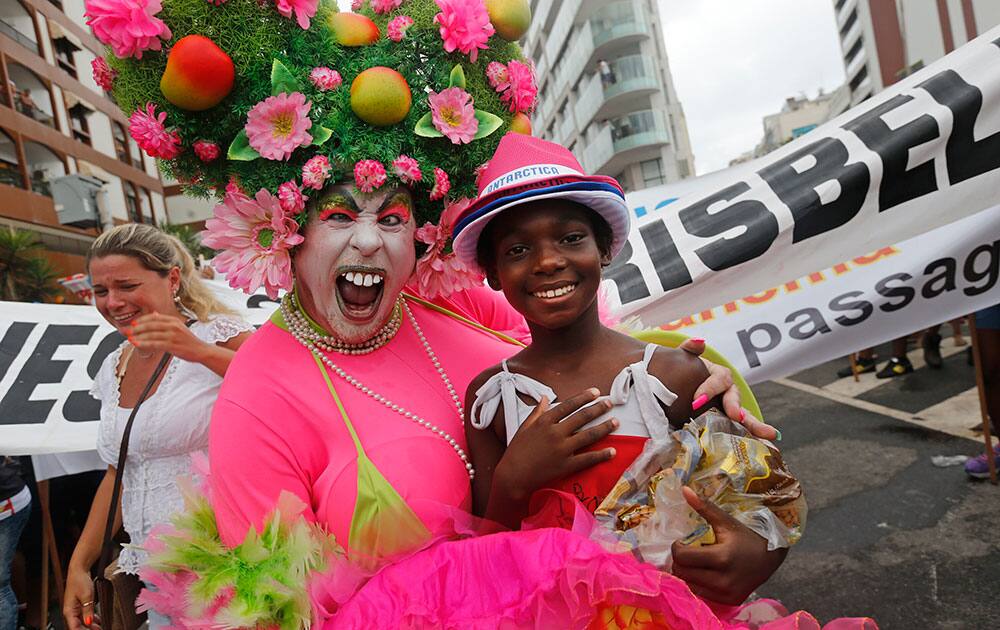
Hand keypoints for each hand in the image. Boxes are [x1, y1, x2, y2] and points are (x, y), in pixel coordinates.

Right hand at [64, 565, 99, 629]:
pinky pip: (85, 615)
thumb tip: (88, 623)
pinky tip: (98, 622)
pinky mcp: (80, 605)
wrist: (79, 570)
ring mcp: (75, 608)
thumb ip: (88, 610)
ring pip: (82, 622)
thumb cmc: (80, 580)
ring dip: (91, 626)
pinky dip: (91, 619)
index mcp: (69, 611)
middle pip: (78, 626)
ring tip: (100, 628)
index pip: (74, 628)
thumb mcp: (87, 596)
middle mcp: (71, 612)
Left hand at [129, 313, 206, 362]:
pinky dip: (144, 344)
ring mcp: (173, 336)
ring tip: (130, 339)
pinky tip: (137, 344)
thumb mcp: (178, 327)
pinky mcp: (172, 345)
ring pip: (151, 334)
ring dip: (138, 337)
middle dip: (136, 328)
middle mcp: (173, 326)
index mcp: (174, 320)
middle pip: (150, 325)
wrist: (200, 350)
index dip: (141, 320)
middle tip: (127, 331)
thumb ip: (165, 321)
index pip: (153, 318)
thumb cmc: (188, 340)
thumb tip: (153, 314)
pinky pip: (155, 344)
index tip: (133, 324)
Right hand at [494, 388, 617, 500]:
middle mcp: (555, 432)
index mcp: (545, 422)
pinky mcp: (566, 465)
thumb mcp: (524, 427)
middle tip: (610, 403)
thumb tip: (545, 398)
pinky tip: (612, 451)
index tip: (596, 392)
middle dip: (598, 408)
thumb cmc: (516, 451)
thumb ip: (537, 412)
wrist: (512, 476)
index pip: (568, 405)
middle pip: (582, 417)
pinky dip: (601, 455)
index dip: (583, 397)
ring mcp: (562, 449)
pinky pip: (587, 459)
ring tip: (616, 422)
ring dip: (604, 428)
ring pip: (588, 435)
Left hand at [670, 487, 786, 604]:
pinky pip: (701, 594)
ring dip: (687, 574)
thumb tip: (684, 489)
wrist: (771, 557)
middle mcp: (723, 580)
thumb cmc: (746, 536)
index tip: (682, 542)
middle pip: (682, 573)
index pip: (682, 557)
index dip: (677, 548)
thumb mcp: (726, 521)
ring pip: (689, 586)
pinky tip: (705, 573)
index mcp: (721, 557)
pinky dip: (698, 584)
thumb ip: (704, 506)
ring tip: (696, 562)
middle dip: (680, 561)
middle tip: (687, 552)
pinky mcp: (729, 601)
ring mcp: (726, 593)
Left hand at [679, 338, 778, 441]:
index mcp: (719, 375)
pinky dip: (754, 438)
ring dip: (756, 425)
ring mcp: (731, 409)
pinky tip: (769, 448)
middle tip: (735, 416)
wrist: (683, 386)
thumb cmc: (687, 372)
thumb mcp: (685, 359)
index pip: (719, 379)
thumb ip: (690, 350)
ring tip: (769, 434)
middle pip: (735, 398)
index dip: (709, 389)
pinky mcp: (729, 424)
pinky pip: (741, 431)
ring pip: (744, 416)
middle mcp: (728, 392)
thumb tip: (699, 341)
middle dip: (736, 407)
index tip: (695, 401)